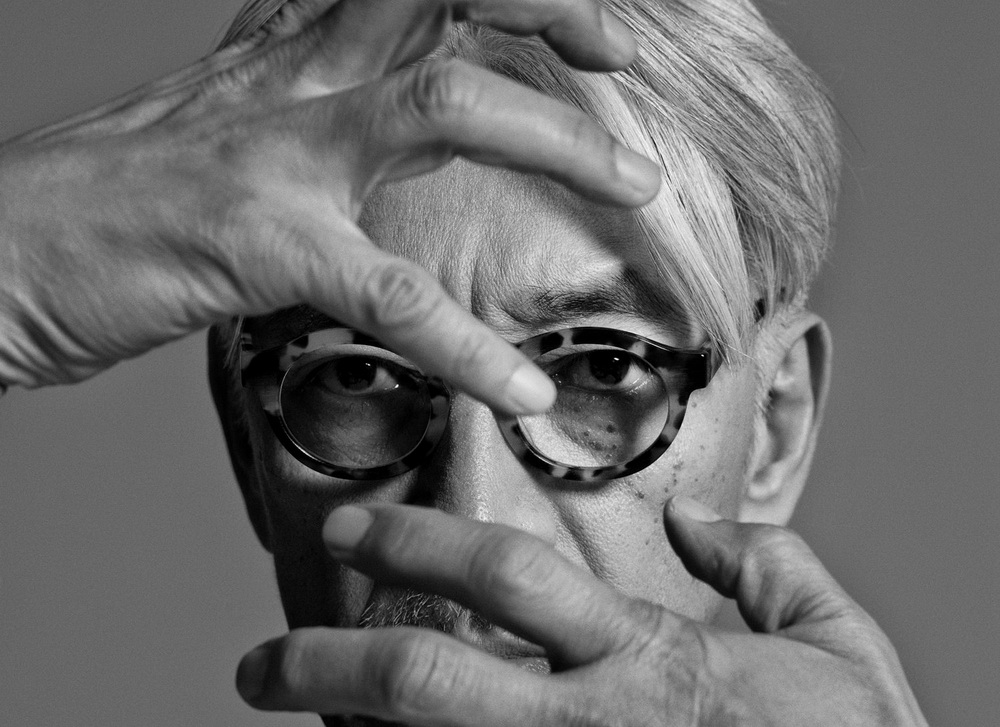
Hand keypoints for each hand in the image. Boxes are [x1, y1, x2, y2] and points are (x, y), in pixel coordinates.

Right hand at [0, 0, 658, 412]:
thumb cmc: (118, 211)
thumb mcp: (230, 138)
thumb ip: (313, 122)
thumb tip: (391, 138)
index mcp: (291, 58)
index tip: (593, 36)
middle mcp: (292, 81)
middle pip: (447, 1)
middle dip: (555, 19)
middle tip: (630, 69)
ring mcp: (276, 154)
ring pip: (442, 108)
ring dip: (557, 142)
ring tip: (638, 189)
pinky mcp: (253, 240)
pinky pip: (387, 291)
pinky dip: (463, 343)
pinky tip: (518, 389)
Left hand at [235, 500, 927, 725]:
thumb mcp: (836, 644)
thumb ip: (766, 564)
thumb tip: (700, 522)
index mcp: (648, 660)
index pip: (507, 578)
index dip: (417, 544)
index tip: (353, 528)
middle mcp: (593, 726)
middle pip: (431, 688)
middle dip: (329, 669)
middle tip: (260, 662)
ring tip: (292, 726)